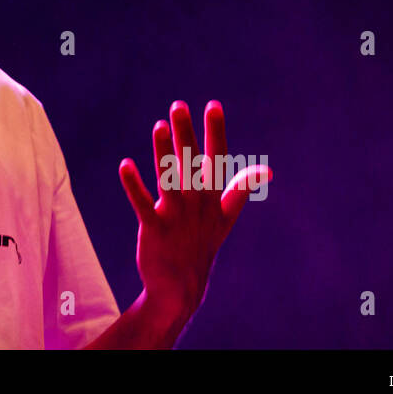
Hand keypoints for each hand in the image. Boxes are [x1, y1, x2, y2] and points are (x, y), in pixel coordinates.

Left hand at [118, 100, 272, 320]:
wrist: (182, 287)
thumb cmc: (202, 244)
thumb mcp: (225, 216)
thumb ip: (241, 189)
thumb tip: (268, 169)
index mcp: (213, 197)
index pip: (217, 159)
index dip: (215, 132)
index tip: (213, 105)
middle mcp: (197, 204)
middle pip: (191, 163)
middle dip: (186, 134)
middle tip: (178, 105)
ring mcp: (177, 216)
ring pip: (169, 179)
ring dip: (163, 154)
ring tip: (158, 127)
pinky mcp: (155, 229)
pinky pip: (143, 204)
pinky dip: (134, 186)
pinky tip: (124, 165)